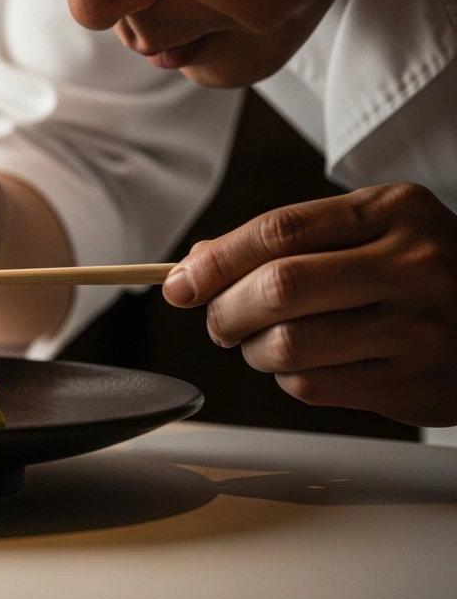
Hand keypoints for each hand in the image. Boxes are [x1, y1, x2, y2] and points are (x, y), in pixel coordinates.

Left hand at [163, 184, 456, 426]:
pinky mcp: (416, 383)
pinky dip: (289, 379)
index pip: (278, 231)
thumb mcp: (368, 228)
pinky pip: (313, 387)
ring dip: (254, 351)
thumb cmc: (418, 268)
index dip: (216, 261)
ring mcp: (419, 328)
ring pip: (289, 346)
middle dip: (226, 310)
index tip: (179, 283)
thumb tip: (194, 264)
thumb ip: (285, 240)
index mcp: (394, 211)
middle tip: (219, 321)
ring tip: (263, 343)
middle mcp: (413, 266)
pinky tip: (308, 363)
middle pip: (279, 289)